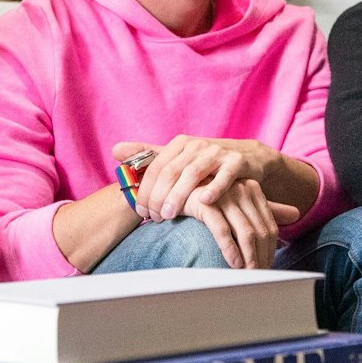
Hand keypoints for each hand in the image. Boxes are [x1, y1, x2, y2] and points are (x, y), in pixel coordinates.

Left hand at [113, 136, 268, 222]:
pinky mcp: (237, 162)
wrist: (247, 158)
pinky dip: (214, 188)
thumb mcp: (177, 157)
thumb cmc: (206, 163)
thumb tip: (114, 150)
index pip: (155, 167)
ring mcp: (218, 153)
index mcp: (179, 144)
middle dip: (159, 196)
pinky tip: (204, 202)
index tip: (140, 212)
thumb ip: (148, 155)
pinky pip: (224, 176)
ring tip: (170, 215)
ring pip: (193, 174)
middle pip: (171, 171)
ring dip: (179, 195)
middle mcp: (196, 145)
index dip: (145, 190)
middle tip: (153, 218)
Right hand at [181, 178, 300, 270]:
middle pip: (261, 231)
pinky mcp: (206, 204)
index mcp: (253, 189)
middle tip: (260, 277)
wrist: (176, 189)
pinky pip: (223, 230)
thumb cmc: (210, 197)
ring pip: (246, 232)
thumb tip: (297, 213)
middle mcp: (241, 190)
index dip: (271, 250)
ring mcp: (224, 195)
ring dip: (249, 257)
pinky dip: (230, 250)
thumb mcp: (241, 202)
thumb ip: (268, 208)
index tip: (268, 267)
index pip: (270, 226)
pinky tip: (234, 264)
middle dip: (262, 257)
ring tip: (249, 275)